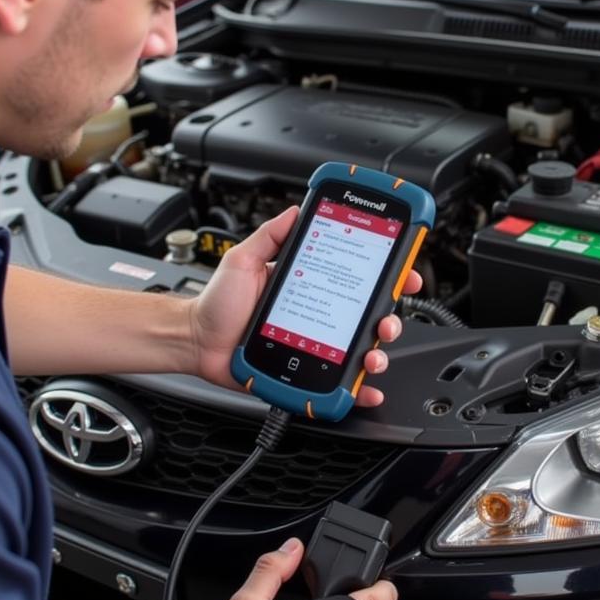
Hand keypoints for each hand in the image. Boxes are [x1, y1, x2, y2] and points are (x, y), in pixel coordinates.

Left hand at [187, 207, 421, 405]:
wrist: (197, 341)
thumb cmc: (218, 304)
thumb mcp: (243, 260)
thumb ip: (270, 235)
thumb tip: (296, 210)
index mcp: (311, 286)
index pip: (357, 278)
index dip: (386, 275)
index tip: (403, 271)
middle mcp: (320, 315)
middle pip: (368, 317)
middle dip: (389, 317)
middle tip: (386, 318)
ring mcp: (316, 345)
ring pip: (360, 350)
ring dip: (377, 353)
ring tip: (371, 353)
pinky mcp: (306, 372)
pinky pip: (338, 383)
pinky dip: (359, 389)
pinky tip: (366, 388)